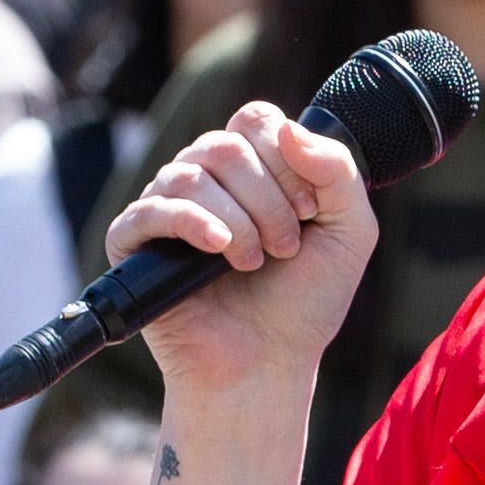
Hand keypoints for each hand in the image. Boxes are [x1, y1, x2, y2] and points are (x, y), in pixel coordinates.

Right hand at [104, 107, 377, 400]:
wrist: (268, 364)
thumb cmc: (305, 301)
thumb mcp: (350, 231)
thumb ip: (337, 171)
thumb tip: (288, 128)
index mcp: (250, 168)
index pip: (255, 120)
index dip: (286, 158)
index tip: (308, 211)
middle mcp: (205, 179)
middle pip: (224, 145)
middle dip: (267, 198)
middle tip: (285, 248)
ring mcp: (166, 208)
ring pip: (189, 174)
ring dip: (237, 220)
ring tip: (253, 262)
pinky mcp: (134, 243)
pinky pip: (149, 209)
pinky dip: (189, 222)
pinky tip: (218, 249)